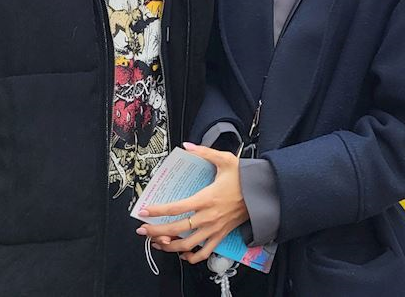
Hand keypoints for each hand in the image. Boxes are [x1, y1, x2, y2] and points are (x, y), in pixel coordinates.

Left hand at [137, 145, 249, 263]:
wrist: (262, 194)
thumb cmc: (243, 178)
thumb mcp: (225, 159)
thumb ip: (204, 152)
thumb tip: (187, 146)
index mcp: (206, 198)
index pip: (176, 207)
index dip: (157, 210)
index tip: (144, 210)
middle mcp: (208, 216)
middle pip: (176, 229)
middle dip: (156, 231)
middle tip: (142, 230)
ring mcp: (214, 229)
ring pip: (187, 245)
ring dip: (169, 247)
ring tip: (157, 243)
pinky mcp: (220, 236)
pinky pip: (204, 253)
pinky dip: (192, 258)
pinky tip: (182, 255)